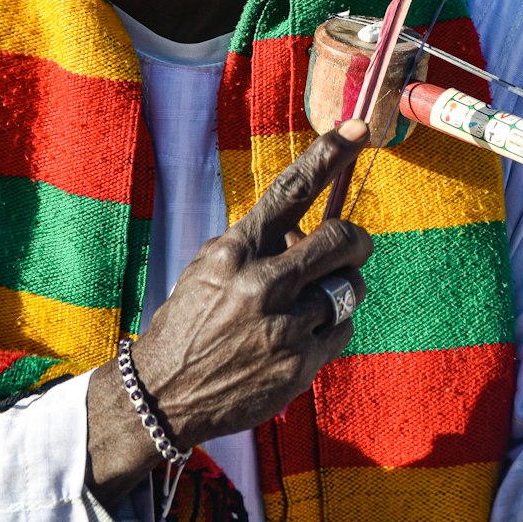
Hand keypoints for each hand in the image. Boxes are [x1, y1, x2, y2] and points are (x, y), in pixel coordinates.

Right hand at [86, 120, 371, 502]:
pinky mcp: (299, 365)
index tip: (357, 128)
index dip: (328, 155)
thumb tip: (310, 230)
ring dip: (342, 288)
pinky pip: (343, 329)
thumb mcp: (213, 266)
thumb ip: (262, 243)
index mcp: (237, 250)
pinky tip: (304, 334)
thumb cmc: (193, 319)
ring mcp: (283, 327)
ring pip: (349, 288)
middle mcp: (262, 284)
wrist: (165, 393)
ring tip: (314, 300)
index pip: (291, 191)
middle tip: (352, 246)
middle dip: (355, 241)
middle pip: (340, 241)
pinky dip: (332, 326)